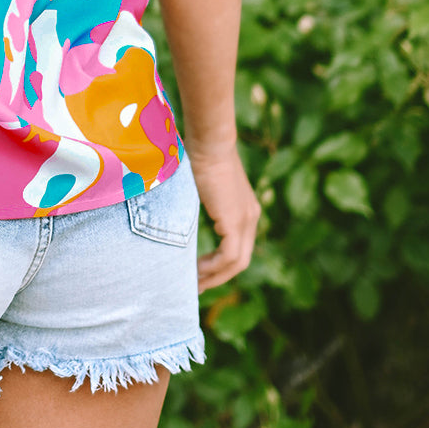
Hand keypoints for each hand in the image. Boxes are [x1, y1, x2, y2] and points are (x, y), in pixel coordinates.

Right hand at [187, 142, 260, 291]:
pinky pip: (229, 256)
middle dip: (219, 276)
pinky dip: (214, 268)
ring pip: (236, 262)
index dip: (221, 263)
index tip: (201, 272)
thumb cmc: (198, 153)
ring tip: (194, 284)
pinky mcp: (236, 222)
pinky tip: (197, 271)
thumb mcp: (199, 185)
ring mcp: (246, 220)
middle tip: (197, 287)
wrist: (209, 141)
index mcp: (245, 208)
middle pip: (240, 260)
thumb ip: (198, 202)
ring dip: (215, 276)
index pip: (237, 245)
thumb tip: (178, 213)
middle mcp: (250, 217)